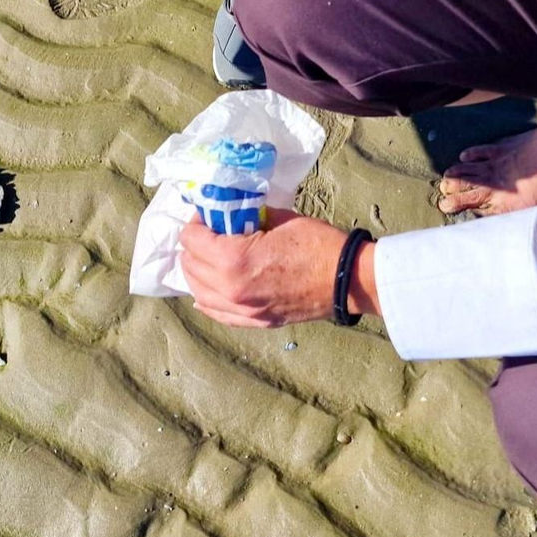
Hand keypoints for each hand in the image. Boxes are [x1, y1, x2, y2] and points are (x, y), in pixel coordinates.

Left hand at [179, 208, 378, 327]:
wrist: (347, 280)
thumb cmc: (317, 244)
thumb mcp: (278, 219)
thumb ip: (247, 217)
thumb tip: (230, 214)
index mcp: (233, 260)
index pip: (191, 239)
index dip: (197, 222)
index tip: (209, 216)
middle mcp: (230, 289)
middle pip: (189, 265)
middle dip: (194, 245)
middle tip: (209, 233)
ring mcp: (242, 310)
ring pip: (198, 291)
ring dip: (197, 271)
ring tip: (208, 257)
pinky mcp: (254, 321)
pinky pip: (216, 313)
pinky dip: (206, 299)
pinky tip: (203, 292)